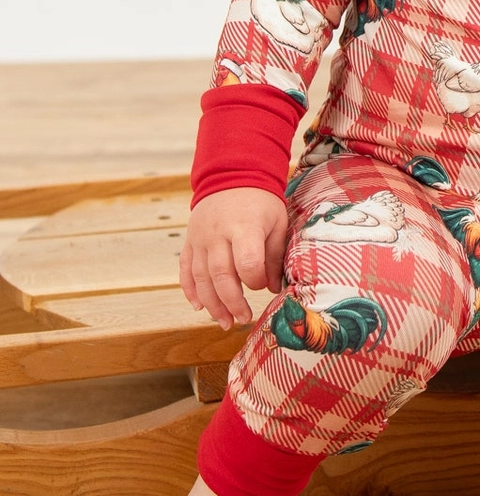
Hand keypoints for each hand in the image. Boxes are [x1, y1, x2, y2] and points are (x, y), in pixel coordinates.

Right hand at [179, 188, 288, 329]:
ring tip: (224, 321)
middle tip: (242, 319)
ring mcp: (199, 238)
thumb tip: (274, 287)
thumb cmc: (260, 201)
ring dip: (212, 304)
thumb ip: (275, 255)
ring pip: (200, 277)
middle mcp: (217, 234)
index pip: (246, 262)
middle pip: (220, 275)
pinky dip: (190, 290)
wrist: (231, 174)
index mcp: (244, 227)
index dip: (255, 280)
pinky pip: (185, 269)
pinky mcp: (189, 241)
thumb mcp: (277, 222)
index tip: (263, 285)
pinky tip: (199, 307)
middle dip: (232, 302)